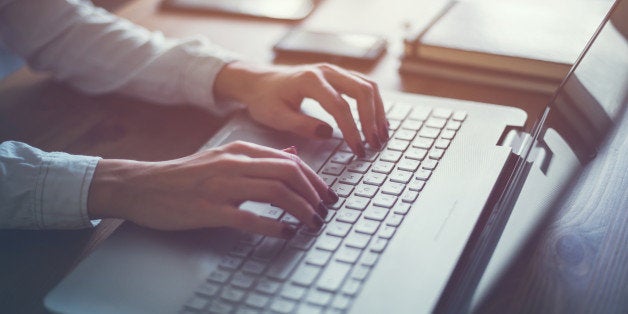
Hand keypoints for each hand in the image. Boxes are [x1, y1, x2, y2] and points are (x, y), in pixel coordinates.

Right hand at [87, 141, 338, 237]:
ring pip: (275, 192)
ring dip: (301, 209)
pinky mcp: (209, 210)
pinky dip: (274, 226)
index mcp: (240, 151)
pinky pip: (249, 217)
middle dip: (314, 193)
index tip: (326, 195)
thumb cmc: (185, 175)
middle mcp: (234, 164)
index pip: (290, 161)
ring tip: (312, 223)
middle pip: (288, 174)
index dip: (314, 180)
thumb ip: (257, 159)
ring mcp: (221, 186)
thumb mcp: (223, 158)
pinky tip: (286, 233)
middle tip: (325, 211)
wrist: (143, 185)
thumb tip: (291, 158)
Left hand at [214, 62, 388, 155]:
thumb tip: (328, 133)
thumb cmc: (265, 100)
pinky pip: (364, 86)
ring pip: (367, 86)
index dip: (352, 129)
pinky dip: (374, 104)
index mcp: (309, 80)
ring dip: (378, 111)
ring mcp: (335, 71)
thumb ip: (300, 125)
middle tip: (374, 144)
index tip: (358, 149)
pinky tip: (377, 123)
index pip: (339, 106)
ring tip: (381, 136)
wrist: (259, 81)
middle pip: (361, 91)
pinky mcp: (339, 76)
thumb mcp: (275, 116)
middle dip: (371, 119)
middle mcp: (326, 71)